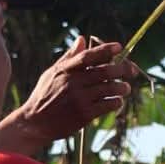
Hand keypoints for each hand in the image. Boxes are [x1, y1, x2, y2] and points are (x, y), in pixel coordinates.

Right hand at [1, 38, 137, 153]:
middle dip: (122, 69)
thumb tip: (82, 39)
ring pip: (110, 87)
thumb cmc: (44, 97)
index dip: (106, 49)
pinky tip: (117, 101)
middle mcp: (73, 83)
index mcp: (65, 71)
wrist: (34, 124)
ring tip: (125, 88)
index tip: (119, 47)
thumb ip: (69, 58)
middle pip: (105, 70)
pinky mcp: (84, 115)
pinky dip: (116, 102)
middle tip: (130, 71)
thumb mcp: (52, 74)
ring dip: (122, 87)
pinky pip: (108, 104)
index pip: (89, 56)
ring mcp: (79, 99)